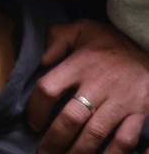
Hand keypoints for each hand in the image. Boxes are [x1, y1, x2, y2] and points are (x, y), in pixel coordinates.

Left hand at [26, 19, 148, 153]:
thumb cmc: (110, 43)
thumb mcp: (82, 30)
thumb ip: (57, 39)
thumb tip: (40, 60)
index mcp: (80, 64)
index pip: (48, 88)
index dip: (35, 109)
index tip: (32, 124)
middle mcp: (100, 85)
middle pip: (71, 118)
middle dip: (55, 139)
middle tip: (44, 153)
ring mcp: (123, 101)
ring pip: (97, 134)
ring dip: (80, 151)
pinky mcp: (142, 113)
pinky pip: (129, 139)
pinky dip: (118, 153)